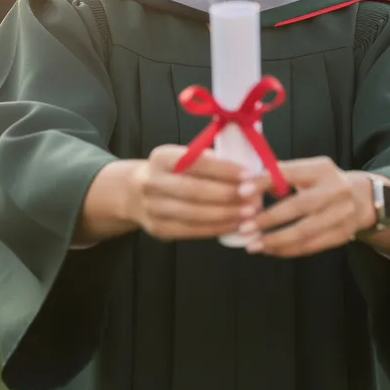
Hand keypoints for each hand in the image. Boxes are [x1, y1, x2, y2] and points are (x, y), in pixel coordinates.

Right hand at [129, 144, 267, 241]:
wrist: (135, 193)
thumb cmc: (173, 172)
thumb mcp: (184, 158)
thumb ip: (210, 162)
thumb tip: (250, 171)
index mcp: (161, 158)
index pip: (196, 162)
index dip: (224, 169)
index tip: (248, 174)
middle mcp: (152, 182)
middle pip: (195, 190)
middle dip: (228, 194)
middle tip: (254, 197)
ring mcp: (153, 208)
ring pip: (195, 214)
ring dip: (226, 214)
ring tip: (249, 213)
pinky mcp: (158, 229)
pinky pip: (192, 231)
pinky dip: (216, 228)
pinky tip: (234, 225)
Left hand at [242, 157, 375, 257]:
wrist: (361, 199)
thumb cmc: (322, 184)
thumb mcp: (307, 172)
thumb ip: (280, 176)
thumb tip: (245, 186)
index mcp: (321, 169)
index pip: (289, 173)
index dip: (264, 182)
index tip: (241, 192)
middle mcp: (335, 190)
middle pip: (299, 206)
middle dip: (269, 218)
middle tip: (244, 227)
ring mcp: (341, 214)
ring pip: (305, 231)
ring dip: (276, 240)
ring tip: (254, 245)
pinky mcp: (342, 234)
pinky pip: (311, 246)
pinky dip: (288, 250)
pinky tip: (270, 250)